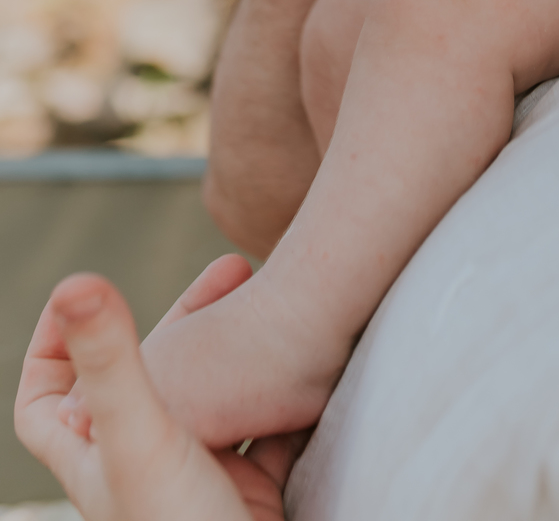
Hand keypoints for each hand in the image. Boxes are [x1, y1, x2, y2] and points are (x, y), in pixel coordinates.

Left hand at [15, 257, 306, 520]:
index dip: (52, 349)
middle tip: (231, 268)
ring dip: (235, 348)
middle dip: (182, 318)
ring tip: (271, 299)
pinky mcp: (246, 497)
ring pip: (209, 398)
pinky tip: (308, 363)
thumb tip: (75, 280)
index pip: (44, 405)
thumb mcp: (141, 437)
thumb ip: (111, 362)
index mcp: (96, 458)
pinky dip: (283, 396)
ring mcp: (195, 483)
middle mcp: (139, 470)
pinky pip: (264, 432)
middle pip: (145, 380)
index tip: (83, 297)